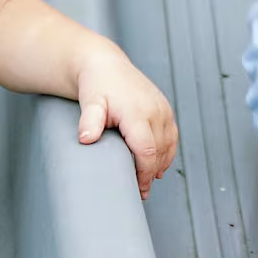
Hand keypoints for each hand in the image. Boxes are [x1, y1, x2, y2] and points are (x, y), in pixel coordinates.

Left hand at [73, 39, 177, 196]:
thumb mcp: (90, 102)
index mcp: (137, 112)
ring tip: (147, 181)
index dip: (144, 173)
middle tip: (140, 191)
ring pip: (168, 146)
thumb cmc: (96, 85)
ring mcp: (163, 109)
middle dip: (151, 173)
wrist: (105, 65)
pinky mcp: (166, 109)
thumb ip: (89, 121)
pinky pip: (172, 136)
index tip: (137, 188)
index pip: (147, 151)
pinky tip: (157, 165)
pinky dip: (167, 152)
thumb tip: (86, 139)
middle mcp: (155, 111)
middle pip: (159, 152)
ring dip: (160, 165)